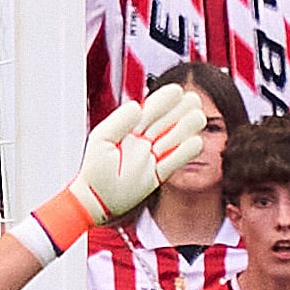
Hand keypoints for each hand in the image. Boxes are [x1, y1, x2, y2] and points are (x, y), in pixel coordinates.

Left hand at [70, 84, 218, 215]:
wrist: (96, 200)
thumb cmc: (95, 171)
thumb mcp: (100, 139)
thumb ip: (118, 121)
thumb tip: (136, 105)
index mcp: (130, 128)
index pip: (151, 109)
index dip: (165, 99)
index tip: (177, 90)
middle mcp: (144, 140)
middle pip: (169, 119)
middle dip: (181, 110)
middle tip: (191, 102)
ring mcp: (153, 156)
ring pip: (177, 137)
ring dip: (185, 128)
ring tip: (191, 121)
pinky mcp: (159, 174)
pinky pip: (177, 160)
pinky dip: (187, 151)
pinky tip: (194, 141)